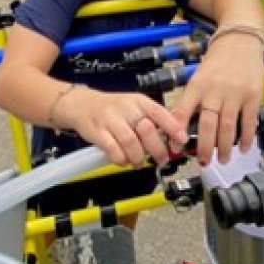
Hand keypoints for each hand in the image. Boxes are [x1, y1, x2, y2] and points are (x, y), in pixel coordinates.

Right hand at [62, 89, 188, 166]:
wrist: (82, 105)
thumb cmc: (113, 109)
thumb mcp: (135, 106)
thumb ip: (153, 120)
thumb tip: (174, 139)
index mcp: (139, 101)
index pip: (160, 112)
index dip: (173, 128)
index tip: (181, 141)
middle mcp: (126, 108)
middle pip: (147, 130)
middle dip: (157, 149)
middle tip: (162, 159)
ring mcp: (110, 120)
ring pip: (131, 142)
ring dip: (139, 157)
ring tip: (140, 162)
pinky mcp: (97, 132)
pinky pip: (113, 150)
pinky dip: (121, 160)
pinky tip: (124, 160)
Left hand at [172, 33, 263, 164]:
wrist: (240, 40)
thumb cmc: (218, 60)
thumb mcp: (198, 76)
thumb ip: (191, 100)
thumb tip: (180, 126)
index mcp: (197, 85)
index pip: (183, 111)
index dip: (177, 131)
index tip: (175, 147)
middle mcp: (215, 90)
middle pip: (207, 124)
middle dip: (204, 147)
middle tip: (203, 161)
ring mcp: (235, 93)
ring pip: (228, 126)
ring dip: (224, 147)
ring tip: (223, 160)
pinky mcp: (253, 95)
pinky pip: (249, 121)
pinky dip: (246, 137)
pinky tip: (242, 148)